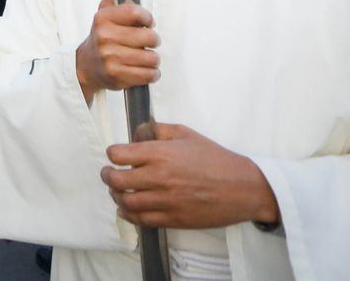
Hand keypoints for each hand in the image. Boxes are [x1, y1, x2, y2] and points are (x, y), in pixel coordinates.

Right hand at [75, 0, 159, 104]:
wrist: (85, 66)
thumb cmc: (100, 38)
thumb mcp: (102, 15)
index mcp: (102, 19)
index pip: (135, 12)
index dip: (147, 18)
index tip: (147, 22)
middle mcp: (105, 37)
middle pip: (148, 36)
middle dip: (153, 40)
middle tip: (148, 42)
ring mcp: (110, 58)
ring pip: (151, 57)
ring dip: (153, 59)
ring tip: (145, 57)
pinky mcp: (117, 76)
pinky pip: (148, 74)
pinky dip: (152, 73)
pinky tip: (145, 70)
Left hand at [101, 122, 279, 229]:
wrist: (241, 187)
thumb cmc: (215, 159)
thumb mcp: (185, 134)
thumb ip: (157, 129)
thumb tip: (137, 132)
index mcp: (160, 154)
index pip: (118, 154)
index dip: (113, 154)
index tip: (115, 155)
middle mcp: (159, 178)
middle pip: (116, 180)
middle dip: (108, 175)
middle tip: (109, 173)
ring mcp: (165, 201)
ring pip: (125, 203)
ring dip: (116, 196)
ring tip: (117, 191)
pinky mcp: (172, 219)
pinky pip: (141, 220)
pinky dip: (128, 215)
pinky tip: (126, 209)